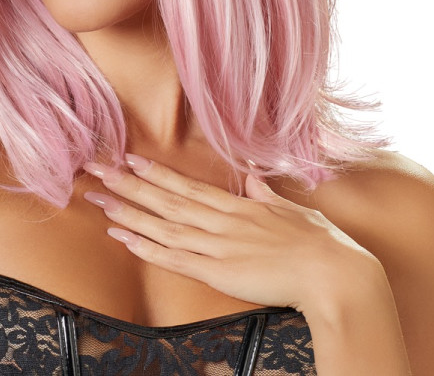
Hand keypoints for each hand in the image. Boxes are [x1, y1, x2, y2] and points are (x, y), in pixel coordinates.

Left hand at [82, 154, 377, 314]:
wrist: (336, 274)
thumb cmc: (320, 243)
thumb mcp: (291, 209)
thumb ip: (265, 195)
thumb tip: (251, 179)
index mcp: (239, 206)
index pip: (188, 186)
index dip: (157, 174)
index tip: (130, 160)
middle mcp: (222, 221)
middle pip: (167, 200)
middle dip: (129, 185)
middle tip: (97, 171)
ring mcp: (219, 245)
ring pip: (164, 225)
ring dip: (130, 213)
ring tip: (101, 201)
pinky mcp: (220, 272)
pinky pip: (177, 259)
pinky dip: (149, 249)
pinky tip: (125, 240)